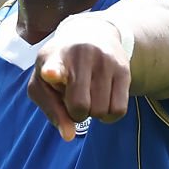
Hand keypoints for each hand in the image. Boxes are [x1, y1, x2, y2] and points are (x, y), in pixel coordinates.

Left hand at [30, 12, 131, 141]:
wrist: (91, 33)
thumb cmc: (60, 67)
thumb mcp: (44, 84)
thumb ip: (52, 110)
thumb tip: (69, 135)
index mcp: (54, 58)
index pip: (53, 66)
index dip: (53, 72)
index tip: (50, 73)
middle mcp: (81, 56)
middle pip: (81, 106)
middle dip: (76, 113)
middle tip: (74, 101)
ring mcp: (105, 61)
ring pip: (101, 111)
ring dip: (93, 114)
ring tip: (89, 96)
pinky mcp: (124, 69)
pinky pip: (119, 110)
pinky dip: (109, 116)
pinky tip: (103, 102)